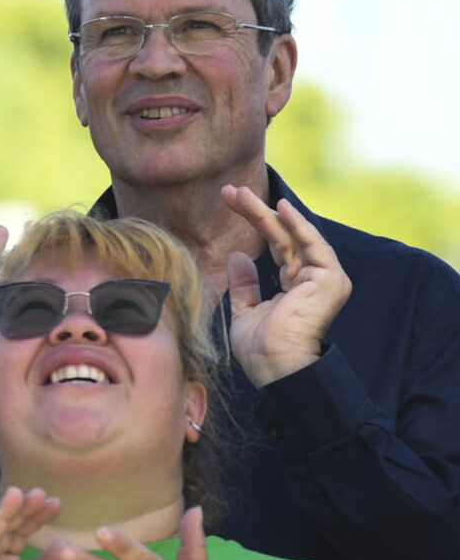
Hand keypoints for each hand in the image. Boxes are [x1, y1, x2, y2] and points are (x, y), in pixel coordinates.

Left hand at [221, 189, 350, 386]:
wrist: (275, 367)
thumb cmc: (260, 349)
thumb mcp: (246, 310)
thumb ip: (245, 284)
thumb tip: (239, 256)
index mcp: (296, 288)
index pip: (276, 247)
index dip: (255, 223)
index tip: (230, 202)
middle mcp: (312, 280)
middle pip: (283, 237)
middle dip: (256, 213)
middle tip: (229, 191)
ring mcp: (324, 279)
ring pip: (293, 237)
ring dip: (267, 213)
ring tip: (240, 194)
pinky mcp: (330, 280)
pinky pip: (313, 245)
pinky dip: (298, 225)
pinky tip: (280, 208)